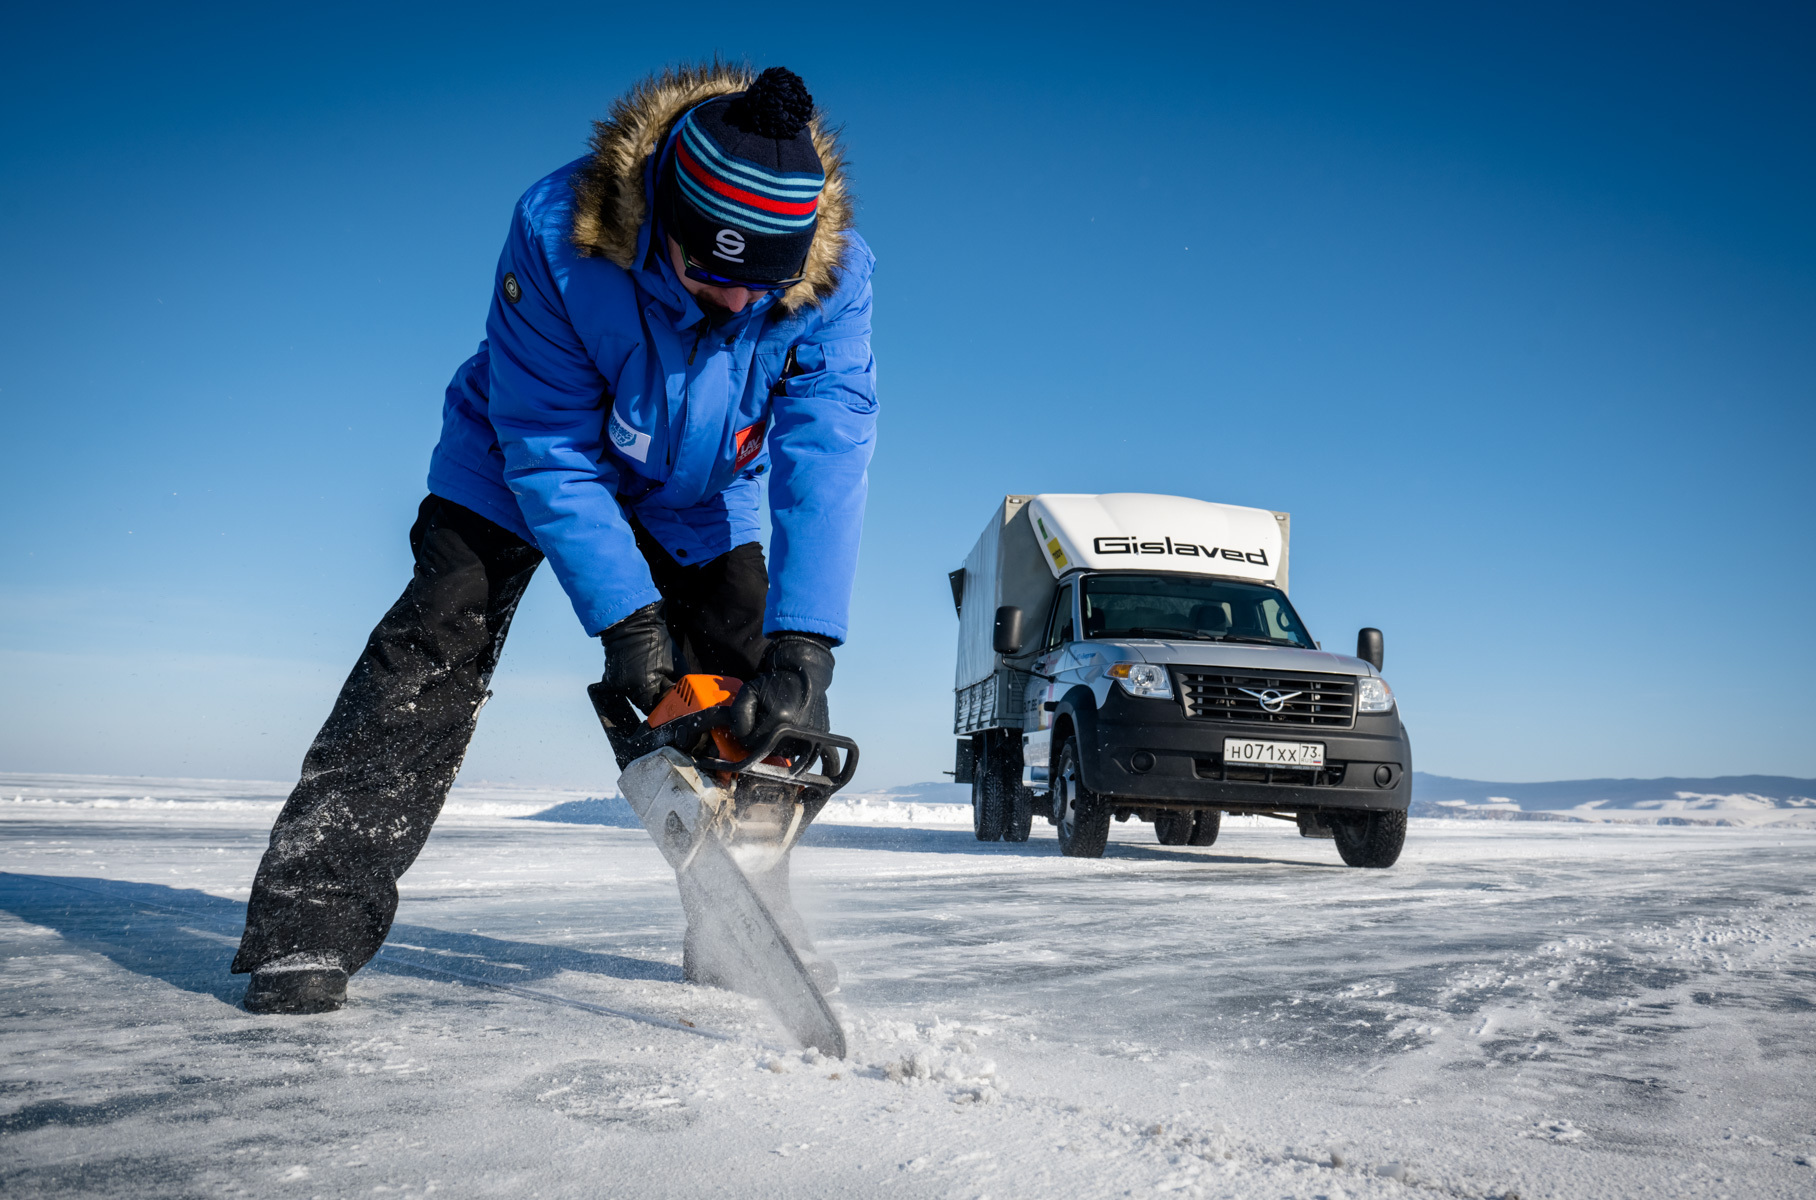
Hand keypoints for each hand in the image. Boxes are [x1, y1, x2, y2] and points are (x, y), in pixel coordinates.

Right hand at [598, 603, 678, 715]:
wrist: (632, 622)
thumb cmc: (655, 640)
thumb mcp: (676, 664)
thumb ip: (677, 686)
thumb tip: (681, 698)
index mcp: (643, 688)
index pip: (655, 710)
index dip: (665, 705)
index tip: (672, 701)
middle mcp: (626, 690)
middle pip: (644, 704)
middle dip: (654, 696)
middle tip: (663, 683)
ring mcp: (615, 684)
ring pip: (634, 695)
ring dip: (644, 689)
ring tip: (650, 671)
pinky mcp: (610, 677)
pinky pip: (625, 686)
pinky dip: (634, 681)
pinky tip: (639, 668)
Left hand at [730, 633, 834, 752]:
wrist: (805, 674)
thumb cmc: (775, 683)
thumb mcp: (750, 691)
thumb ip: (738, 712)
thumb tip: (739, 733)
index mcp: (778, 720)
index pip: (751, 743)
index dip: (747, 732)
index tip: (751, 719)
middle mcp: (795, 732)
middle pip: (766, 749)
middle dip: (760, 737)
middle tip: (764, 719)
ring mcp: (808, 737)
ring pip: (780, 751)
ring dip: (774, 740)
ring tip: (776, 721)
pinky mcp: (817, 738)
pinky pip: (794, 749)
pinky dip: (788, 740)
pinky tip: (787, 725)